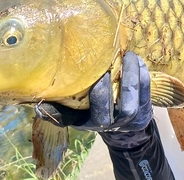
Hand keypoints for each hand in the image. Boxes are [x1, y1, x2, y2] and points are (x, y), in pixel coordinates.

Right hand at [35, 51, 152, 132]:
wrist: (122, 128)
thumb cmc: (92, 110)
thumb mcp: (74, 111)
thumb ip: (59, 106)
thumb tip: (37, 102)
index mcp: (85, 121)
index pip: (75, 117)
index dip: (76, 102)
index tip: (79, 81)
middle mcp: (107, 124)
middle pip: (109, 112)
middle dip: (106, 90)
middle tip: (104, 67)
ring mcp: (128, 120)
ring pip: (132, 103)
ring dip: (131, 79)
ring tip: (127, 56)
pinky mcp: (144, 111)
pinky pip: (146, 94)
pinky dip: (143, 76)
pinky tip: (137, 61)